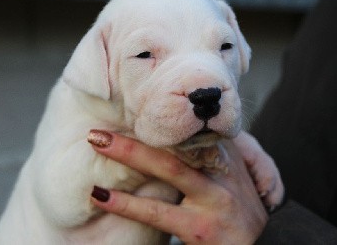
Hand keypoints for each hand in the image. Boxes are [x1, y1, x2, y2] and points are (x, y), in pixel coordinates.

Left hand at [89, 131, 267, 243]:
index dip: (162, 119)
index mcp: (225, 158)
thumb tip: (174, 139)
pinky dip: (127, 204)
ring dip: (129, 154)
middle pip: (176, 145)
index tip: (130, 108)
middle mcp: (220, 173)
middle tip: (99, 128)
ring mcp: (212, 199)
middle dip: (138, 134)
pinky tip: (101, 196)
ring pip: (167, 169)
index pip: (190, 132)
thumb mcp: (231, 178)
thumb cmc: (239, 211)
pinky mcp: (202, 228)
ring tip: (97, 143)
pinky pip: (159, 212)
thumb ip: (206, 157)